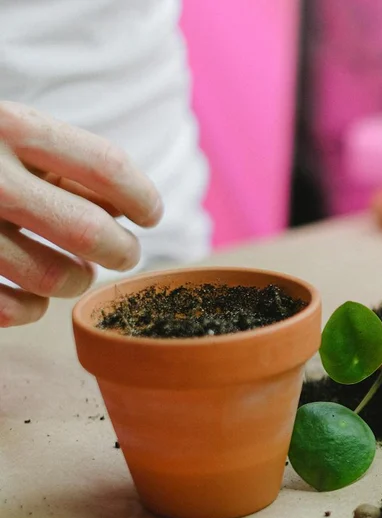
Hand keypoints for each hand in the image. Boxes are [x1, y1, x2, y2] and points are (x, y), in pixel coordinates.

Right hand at [0, 101, 162, 326]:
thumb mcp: (6, 131)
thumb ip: (62, 162)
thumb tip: (125, 209)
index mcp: (8, 126)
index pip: (107, 166)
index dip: (142, 196)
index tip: (150, 215)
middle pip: (90, 230)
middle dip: (121, 249)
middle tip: (124, 253)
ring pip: (57, 277)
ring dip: (77, 279)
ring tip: (74, 271)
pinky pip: (13, 310)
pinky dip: (31, 309)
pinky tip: (29, 296)